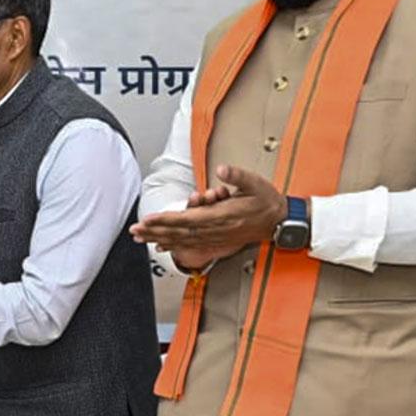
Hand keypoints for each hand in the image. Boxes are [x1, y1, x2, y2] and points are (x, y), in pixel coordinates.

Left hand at [130, 164, 286, 269]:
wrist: (280, 222)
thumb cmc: (266, 201)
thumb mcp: (255, 183)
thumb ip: (237, 176)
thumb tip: (222, 169)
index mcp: (222, 216)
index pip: (188, 219)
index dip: (167, 219)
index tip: (149, 219)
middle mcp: (216, 230)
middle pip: (180, 232)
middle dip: (156, 230)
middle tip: (135, 230)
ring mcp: (216, 237)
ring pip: (183, 240)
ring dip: (160, 238)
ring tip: (141, 238)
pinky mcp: (217, 241)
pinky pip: (192, 246)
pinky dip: (175, 245)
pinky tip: (162, 246)